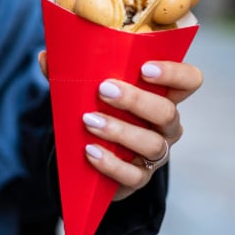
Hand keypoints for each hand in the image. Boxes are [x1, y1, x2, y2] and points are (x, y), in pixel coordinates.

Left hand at [82, 61, 201, 199]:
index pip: (189, 81)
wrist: (90, 155)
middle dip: (136, 100)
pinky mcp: (140, 177)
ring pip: (152, 143)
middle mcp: (166, 124)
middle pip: (167, 111)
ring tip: (89, 121)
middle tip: (104, 89)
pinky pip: (133, 175)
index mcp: (162, 95)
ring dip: (120, 130)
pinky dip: (111, 163)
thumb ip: (69, 73)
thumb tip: (45, 56)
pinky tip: (90, 151)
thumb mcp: (87, 90)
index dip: (175, 73)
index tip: (145, 67)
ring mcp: (156, 153)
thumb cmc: (99, 111)